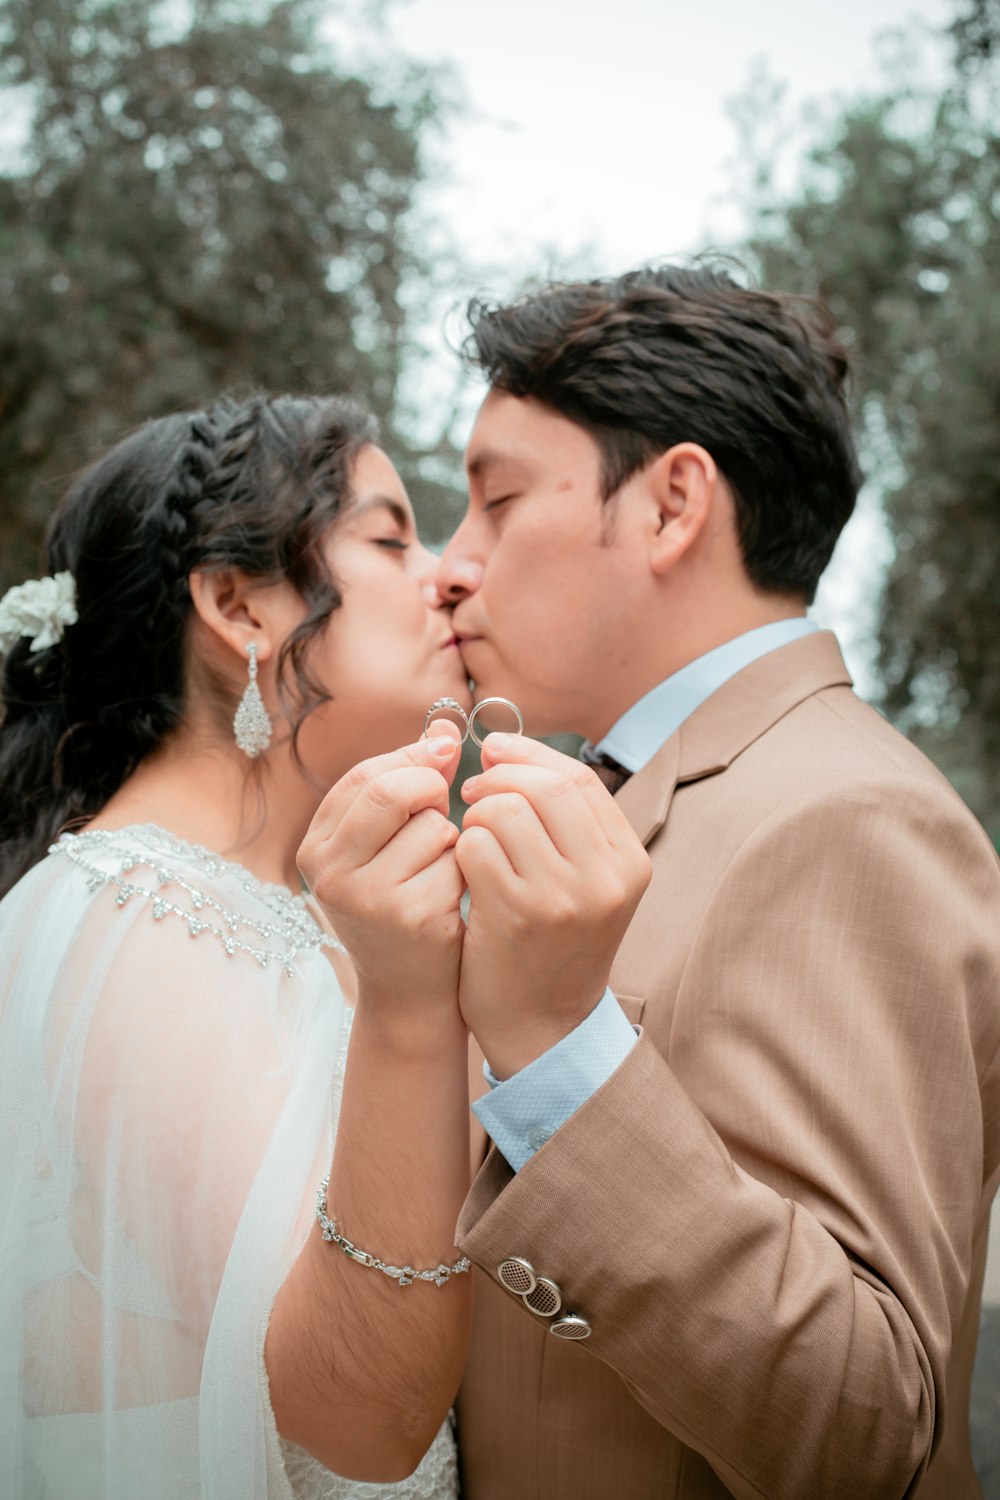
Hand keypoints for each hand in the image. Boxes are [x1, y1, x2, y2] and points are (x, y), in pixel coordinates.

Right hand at [298, 723, 464, 1043]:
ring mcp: (365, 897)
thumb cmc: (401, 904)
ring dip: (451, 839)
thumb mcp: (388, 844)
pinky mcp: (407, 917)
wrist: (408, 990)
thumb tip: (445, 726)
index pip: (364, 775)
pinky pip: (455, 863)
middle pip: (390, 791)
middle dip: (430, 789)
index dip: (411, 757)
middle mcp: (329, 872)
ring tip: (438, 871)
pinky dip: (464, 872)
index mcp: (316, 847)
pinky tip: (450, 899)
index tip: (447, 751)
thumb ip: (409, 784)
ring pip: (432, 826)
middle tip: (445, 807)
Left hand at [455, 734, 650, 1077]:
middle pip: (544, 787)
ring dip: (476, 817)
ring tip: (473, 840)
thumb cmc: (552, 942)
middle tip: (473, 792)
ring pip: (505, 810)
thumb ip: (565, 822)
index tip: (493, 752)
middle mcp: (605, 878)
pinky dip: (461, 848)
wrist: (542, 1025)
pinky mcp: (517, 916)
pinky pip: (475, 846)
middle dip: (499, 778)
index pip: (578, 780)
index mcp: (628, 862)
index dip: (529, 755)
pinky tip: (465, 871)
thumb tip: (504, 749)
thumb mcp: (586, 882)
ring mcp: (563, 898)